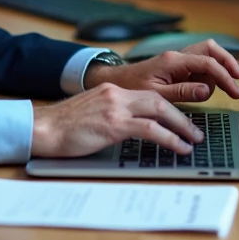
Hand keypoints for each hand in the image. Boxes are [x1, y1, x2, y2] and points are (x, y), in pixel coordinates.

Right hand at [31, 83, 203, 157]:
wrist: (42, 128)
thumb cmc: (62, 128)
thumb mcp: (91, 115)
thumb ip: (111, 116)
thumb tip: (131, 130)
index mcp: (112, 91)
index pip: (149, 95)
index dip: (169, 107)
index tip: (182, 119)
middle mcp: (117, 94)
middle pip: (160, 100)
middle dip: (182, 116)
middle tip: (196, 131)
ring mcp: (115, 107)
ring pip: (160, 110)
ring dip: (182, 126)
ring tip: (193, 141)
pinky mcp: (113, 124)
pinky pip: (151, 129)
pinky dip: (170, 138)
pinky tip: (179, 148)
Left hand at [84, 39, 238, 101]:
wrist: (117, 82)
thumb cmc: (133, 88)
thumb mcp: (157, 95)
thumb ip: (183, 92)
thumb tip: (207, 90)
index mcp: (173, 61)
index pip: (207, 63)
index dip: (225, 76)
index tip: (235, 90)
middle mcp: (178, 56)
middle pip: (211, 50)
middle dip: (228, 63)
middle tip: (237, 80)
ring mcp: (179, 60)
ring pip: (207, 57)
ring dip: (216, 72)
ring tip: (210, 91)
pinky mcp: (178, 67)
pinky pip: (199, 66)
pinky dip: (207, 76)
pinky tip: (202, 89)